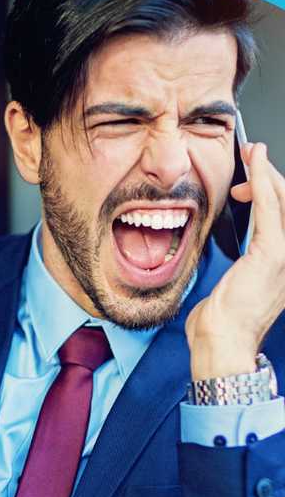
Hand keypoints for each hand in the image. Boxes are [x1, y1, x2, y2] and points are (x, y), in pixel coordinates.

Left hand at [186, 142, 284, 378]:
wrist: (223, 342)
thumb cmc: (224, 319)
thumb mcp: (242, 281)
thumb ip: (250, 257)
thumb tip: (245, 240)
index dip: (273, 188)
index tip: (253, 175)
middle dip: (270, 176)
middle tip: (249, 160)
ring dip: (267, 173)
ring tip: (251, 155)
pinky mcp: (274, 253)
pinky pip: (269, 208)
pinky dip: (262, 182)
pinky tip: (254, 167)